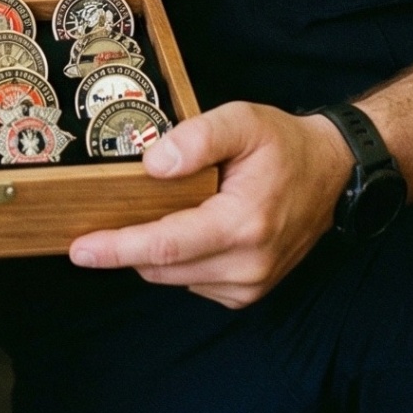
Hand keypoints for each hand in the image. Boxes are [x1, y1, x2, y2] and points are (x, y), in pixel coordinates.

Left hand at [67, 102, 352, 308]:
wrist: (332, 173)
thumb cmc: (284, 145)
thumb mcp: (242, 121)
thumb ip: (196, 138)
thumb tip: (152, 165)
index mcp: (244, 224)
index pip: (166, 245)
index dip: (118, 248)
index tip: (81, 249)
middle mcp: (248, 265)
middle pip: (162, 267)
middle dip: (125, 246)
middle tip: (99, 217)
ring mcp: (250, 285)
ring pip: (173, 277)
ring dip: (152, 251)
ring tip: (157, 211)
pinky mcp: (248, 292)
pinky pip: (192, 281)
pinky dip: (177, 259)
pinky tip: (186, 226)